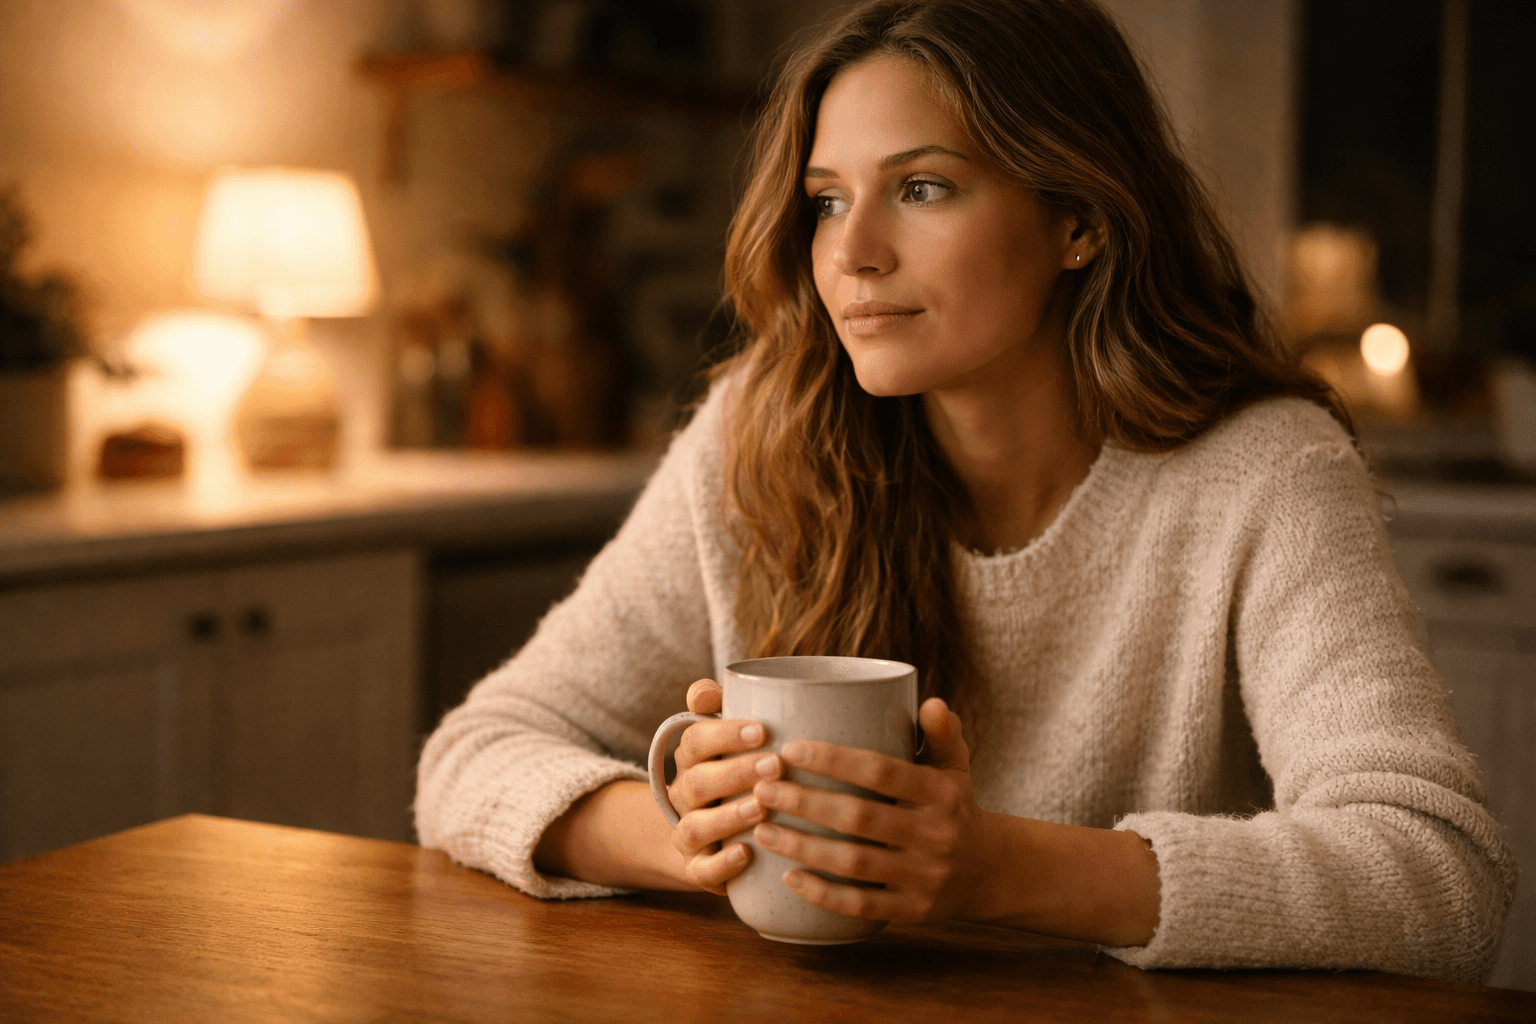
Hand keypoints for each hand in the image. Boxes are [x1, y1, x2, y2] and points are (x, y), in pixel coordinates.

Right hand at [667, 678, 779, 893]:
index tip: (762, 730)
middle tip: (775, 765)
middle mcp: (685, 795)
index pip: (694, 740)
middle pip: (696, 782)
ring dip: (728, 816)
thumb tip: (708, 691)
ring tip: (762, 808)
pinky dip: (721, 865)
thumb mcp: (731, 737)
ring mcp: (689, 835)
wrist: (709, 833)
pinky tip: (746, 854)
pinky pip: (701, 872)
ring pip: (695, 827)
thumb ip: (722, 707)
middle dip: (734, 772)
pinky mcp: (699, 870)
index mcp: (692, 758)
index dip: (724, 734)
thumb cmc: (735, 770)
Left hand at [750, 697, 996, 923]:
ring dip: (802, 847)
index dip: (834, 760)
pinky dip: (822, 894)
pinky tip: (787, 877)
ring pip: (853, 862)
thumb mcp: (956, 767)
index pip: (881, 772)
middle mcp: (935, 835)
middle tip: (762, 788)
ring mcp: (924, 877)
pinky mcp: (912, 911)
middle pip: (859, 817)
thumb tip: (931, 701)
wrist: (989, 872)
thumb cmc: (955, 807)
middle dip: (805, 803)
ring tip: (762, 828)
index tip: (790, 749)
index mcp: (940, 794)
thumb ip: (942, 733)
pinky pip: (861, 905)